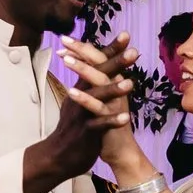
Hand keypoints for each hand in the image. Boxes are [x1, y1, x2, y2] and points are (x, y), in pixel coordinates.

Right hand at [24, 37, 134, 192]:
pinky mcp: (84, 134)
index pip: (95, 64)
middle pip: (95, 75)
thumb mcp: (80, 102)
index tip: (125, 35)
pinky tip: (125, 117)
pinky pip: (98, 126)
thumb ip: (89, 85)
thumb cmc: (74, 128)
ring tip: (130, 84)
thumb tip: (97, 65)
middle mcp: (79, 97)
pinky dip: (111, 121)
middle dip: (114, 62)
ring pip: (95, 100)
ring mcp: (81, 115)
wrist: (58, 156)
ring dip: (112, 91)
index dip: (110, 50)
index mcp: (81, 89)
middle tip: (133, 51)